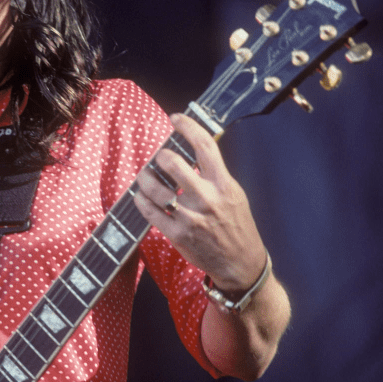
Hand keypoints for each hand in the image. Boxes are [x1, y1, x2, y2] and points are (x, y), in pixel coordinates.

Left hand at [134, 113, 266, 291]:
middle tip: (159, 158)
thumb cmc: (236, 225)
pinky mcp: (178, 235)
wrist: (241, 263)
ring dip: (145, 179)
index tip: (176, 118)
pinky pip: (150, 212)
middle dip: (161, 156)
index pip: (204, 145)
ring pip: (156, 189)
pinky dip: (141, 201)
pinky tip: (141, 197)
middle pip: (174, 164)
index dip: (187, 126)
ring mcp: (191, 218)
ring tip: (145, 177)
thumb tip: (192, 151)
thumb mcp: (234, 194)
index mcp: (224, 184)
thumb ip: (215, 174)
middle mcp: (207, 199)